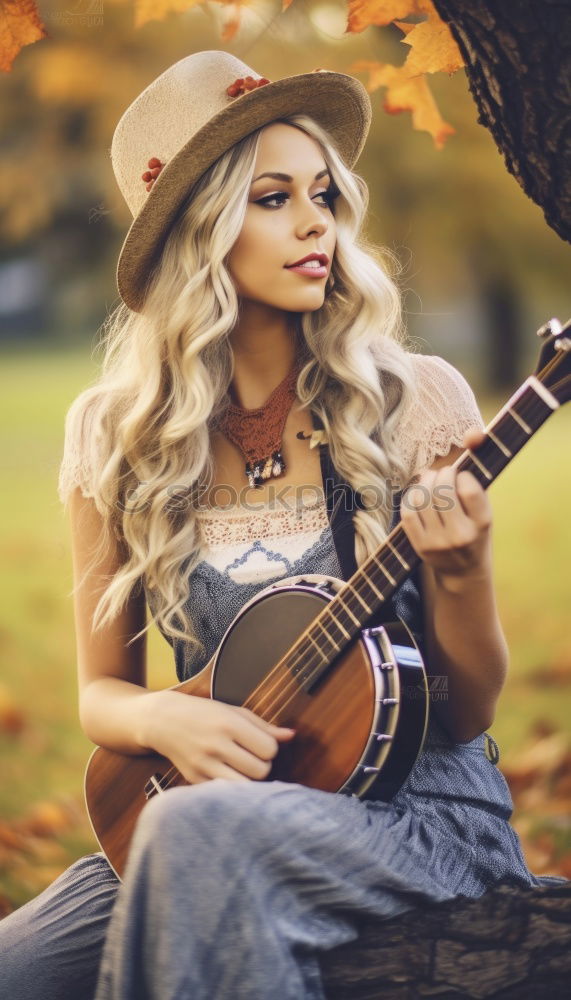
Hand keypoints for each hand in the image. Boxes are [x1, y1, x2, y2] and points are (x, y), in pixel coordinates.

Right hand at [139, 689, 295, 784]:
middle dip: (261, 765)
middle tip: (251, 757)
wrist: (163, 720)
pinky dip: (231, 788)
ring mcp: (203, 764)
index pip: (268, 749)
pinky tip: (227, 774)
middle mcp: (215, 745)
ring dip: (248, 780)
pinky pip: (224, 794)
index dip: (269, 749)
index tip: (260, 744)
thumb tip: (292, 735)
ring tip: (241, 768)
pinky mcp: (194, 779)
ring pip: (244, 787)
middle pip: (260, 770)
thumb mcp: (233, 711)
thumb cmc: (203, 713)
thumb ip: (263, 726)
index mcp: (228, 723)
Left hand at [400, 429, 492, 589]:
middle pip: (442, 490)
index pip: (468, 487)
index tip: (462, 477)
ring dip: (424, 482)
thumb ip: (479, 468)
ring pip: (423, 499)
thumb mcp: (484, 503)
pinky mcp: (420, 547)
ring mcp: (439, 543)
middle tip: (443, 474)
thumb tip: (472, 433)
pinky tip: (419, 496)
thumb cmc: (475, 527)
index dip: (461, 475)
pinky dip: (411, 498)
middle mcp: (462, 535)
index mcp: (484, 522)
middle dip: (440, 475)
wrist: (463, 571)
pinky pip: (408, 512)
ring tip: (430, 480)